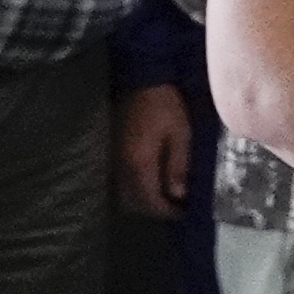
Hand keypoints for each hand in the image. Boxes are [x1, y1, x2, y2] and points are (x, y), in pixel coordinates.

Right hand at [116, 83, 192, 219]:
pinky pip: (118, 181)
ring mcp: (112, 160)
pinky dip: (132, 188)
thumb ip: (177, 166)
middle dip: (152, 209)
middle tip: (173, 206)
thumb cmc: (165, 106)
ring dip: (140, 200)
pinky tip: (148, 181)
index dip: (166, 211)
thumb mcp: (180, 134)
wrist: (140, 81)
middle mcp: (121, 168)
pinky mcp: (111, 152)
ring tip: (162, 195)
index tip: (182, 212)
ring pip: (122, 194)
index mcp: (139, 164)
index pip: (149, 201)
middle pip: (132, 202)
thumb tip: (178, 194)